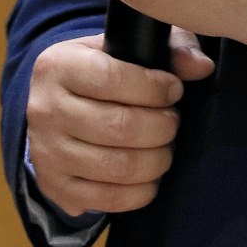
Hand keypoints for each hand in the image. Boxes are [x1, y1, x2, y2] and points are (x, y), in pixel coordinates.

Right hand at [27, 29, 214, 215]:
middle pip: (119, 127)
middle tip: (172, 122)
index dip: (154, 88)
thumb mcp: (129, 47)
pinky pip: (109, 199)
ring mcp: (47, 152)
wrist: (58, 109)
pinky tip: (150, 175)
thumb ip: (170, 49)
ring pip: (118, 167)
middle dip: (162, 127)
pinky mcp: (56, 187)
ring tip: (164, 147)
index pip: (111, 78)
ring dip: (157, 160)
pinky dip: (141, 191)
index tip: (174, 90)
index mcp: (57, 66)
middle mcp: (45, 109)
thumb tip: (202, 66)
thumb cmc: (103, 72)